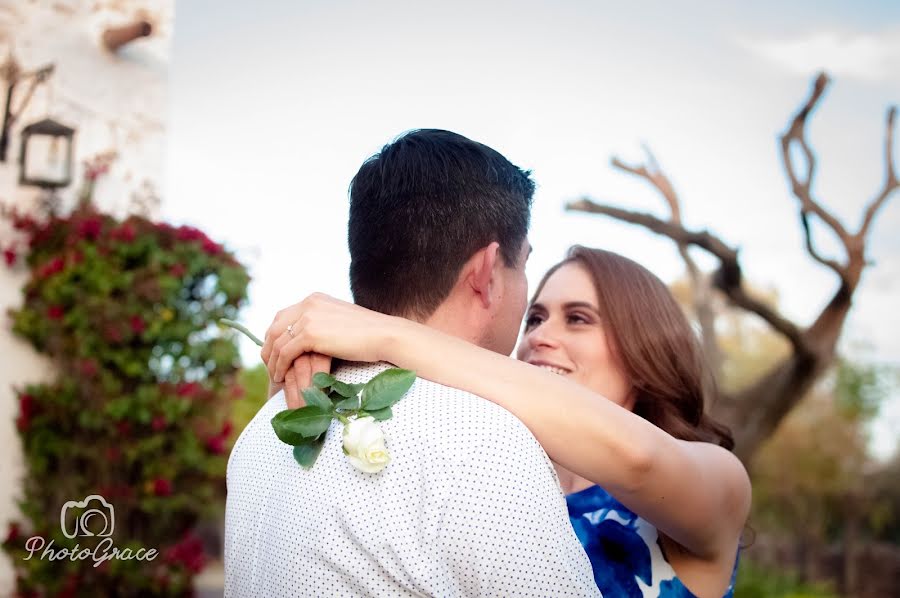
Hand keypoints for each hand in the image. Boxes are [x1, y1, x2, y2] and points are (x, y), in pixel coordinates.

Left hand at [260, 293, 394, 403]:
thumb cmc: (371, 334)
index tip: (273, 352)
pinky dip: (280, 366)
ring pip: (277, 341)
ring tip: (275, 376)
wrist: (385, 336)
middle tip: (269, 365)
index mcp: (315, 299)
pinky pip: (285, 352)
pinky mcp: (310, 334)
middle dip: (268, 348)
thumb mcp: (342, 322)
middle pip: (275, 327)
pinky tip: (281, 377)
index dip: (274, 335)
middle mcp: (308, 304)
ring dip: (272, 361)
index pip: (283, 316)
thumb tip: (316, 337)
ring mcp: (308, 317)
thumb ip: (325, 324)